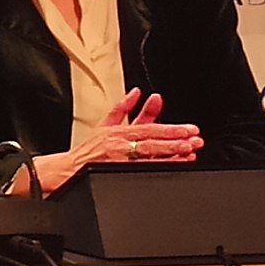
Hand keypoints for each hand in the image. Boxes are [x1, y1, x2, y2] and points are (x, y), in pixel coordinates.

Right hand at [28, 90, 201, 192]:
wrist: (68, 171)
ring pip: (150, 156)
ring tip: (190, 152)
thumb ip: (123, 107)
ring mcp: (120, 161)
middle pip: (152, 141)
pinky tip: (175, 165)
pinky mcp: (117, 172)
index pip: (149, 128)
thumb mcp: (104, 124)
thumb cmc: (88, 150)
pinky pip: (143, 170)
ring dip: (172, 154)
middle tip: (195, 140)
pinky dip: (161, 166)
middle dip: (176, 140)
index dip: (170, 129)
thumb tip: (137, 92)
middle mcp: (120, 145)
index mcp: (118, 132)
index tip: (189, 129)